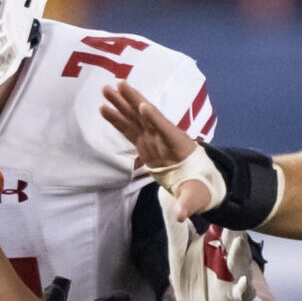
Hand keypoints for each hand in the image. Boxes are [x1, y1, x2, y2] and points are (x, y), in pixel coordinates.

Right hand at [100, 82, 204, 215]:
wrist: (197, 182)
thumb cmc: (198, 187)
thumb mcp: (195, 197)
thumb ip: (188, 203)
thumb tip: (182, 216)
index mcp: (179, 146)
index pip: (166, 130)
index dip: (156, 120)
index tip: (145, 106)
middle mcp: (164, 137)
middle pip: (147, 115)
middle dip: (134, 101)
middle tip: (119, 84)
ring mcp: (152, 138)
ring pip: (135, 117)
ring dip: (121, 103)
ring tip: (105, 89)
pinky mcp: (144, 142)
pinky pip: (128, 128)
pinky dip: (116, 119)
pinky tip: (103, 108)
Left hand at [165, 197, 259, 300]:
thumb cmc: (194, 278)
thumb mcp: (180, 251)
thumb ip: (176, 225)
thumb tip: (164, 191)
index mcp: (213, 241)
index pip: (214, 221)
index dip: (211, 208)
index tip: (208, 187)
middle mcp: (227, 256)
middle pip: (230, 238)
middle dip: (231, 228)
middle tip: (228, 213)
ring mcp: (234, 276)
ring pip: (238, 262)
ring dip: (237, 253)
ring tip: (236, 241)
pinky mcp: (237, 299)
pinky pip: (242, 293)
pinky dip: (243, 289)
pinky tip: (243, 284)